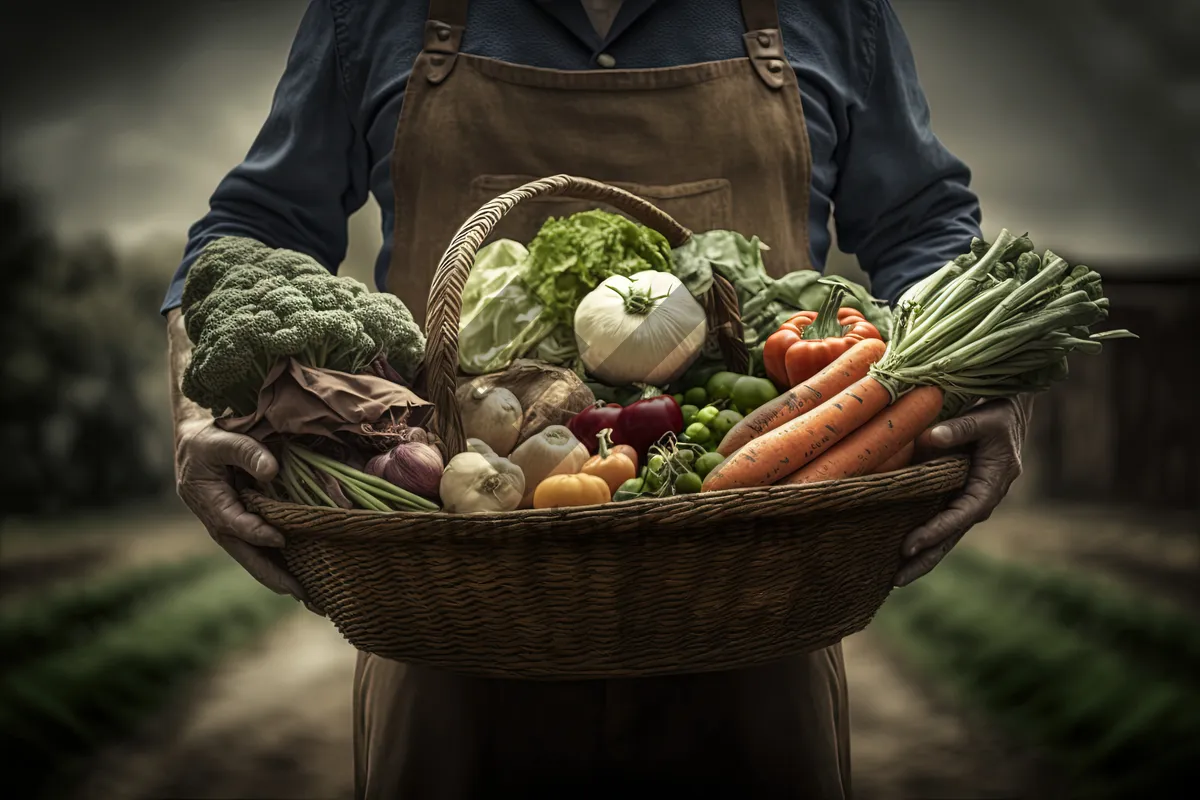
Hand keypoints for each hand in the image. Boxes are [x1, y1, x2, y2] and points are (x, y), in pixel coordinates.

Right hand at [175, 420, 321, 612]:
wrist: (195, 441)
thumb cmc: (207, 438)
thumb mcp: (221, 439)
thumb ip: (245, 452)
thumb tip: (272, 470)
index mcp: (209, 503)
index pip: (234, 524)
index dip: (256, 532)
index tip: (281, 539)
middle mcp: (219, 522)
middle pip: (247, 554)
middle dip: (274, 576)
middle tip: (303, 594)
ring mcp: (231, 527)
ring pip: (256, 558)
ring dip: (280, 577)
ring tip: (310, 597)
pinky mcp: (243, 525)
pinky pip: (262, 548)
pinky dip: (280, 563)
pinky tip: (304, 576)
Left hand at [894, 394, 1034, 586]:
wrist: (1009, 414)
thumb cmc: (999, 415)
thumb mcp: (985, 417)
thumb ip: (960, 428)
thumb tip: (930, 438)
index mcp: (990, 486)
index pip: (959, 516)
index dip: (935, 532)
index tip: (908, 546)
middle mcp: (980, 501)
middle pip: (950, 537)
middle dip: (925, 560)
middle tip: (896, 580)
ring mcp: (968, 502)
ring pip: (944, 536)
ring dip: (922, 556)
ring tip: (894, 578)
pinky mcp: (956, 498)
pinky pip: (939, 522)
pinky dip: (923, 538)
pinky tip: (900, 553)